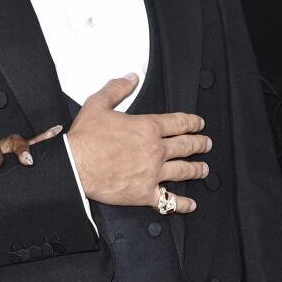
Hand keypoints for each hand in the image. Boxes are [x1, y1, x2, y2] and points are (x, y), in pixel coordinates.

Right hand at [66, 74, 209, 212]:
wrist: (75, 165)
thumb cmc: (85, 138)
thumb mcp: (98, 104)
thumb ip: (117, 88)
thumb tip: (131, 77)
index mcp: (147, 127)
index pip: (179, 122)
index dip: (193, 122)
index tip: (199, 123)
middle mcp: (155, 150)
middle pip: (186, 146)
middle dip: (200, 143)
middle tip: (206, 144)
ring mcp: (153, 173)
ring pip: (184, 171)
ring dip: (197, 169)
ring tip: (204, 169)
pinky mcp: (145, 193)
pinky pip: (170, 200)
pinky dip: (183, 203)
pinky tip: (191, 204)